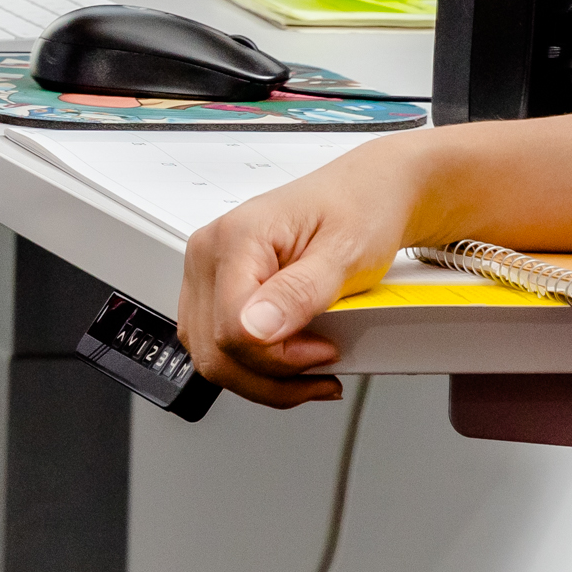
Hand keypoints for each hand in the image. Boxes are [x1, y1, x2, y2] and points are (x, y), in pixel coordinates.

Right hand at [174, 140, 420, 408]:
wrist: (364, 193)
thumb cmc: (359, 208)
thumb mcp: (344, 251)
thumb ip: (299, 292)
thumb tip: (257, 330)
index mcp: (236, 237)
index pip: (232, 328)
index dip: (280, 356)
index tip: (324, 350)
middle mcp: (209, 254)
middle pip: (216, 351)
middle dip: (272, 376)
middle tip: (321, 366)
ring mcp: (207, 274)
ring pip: (213, 358)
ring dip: (263, 378)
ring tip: (309, 370)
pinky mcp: (216, 292)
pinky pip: (220, 347)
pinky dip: (256, 367)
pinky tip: (290, 361)